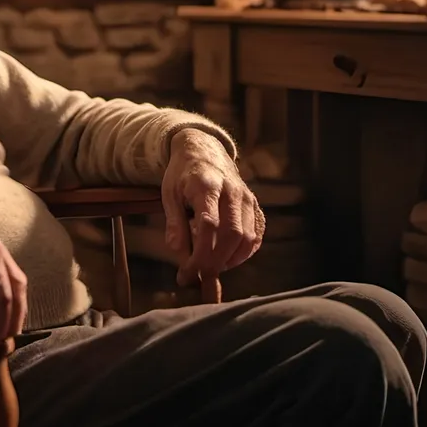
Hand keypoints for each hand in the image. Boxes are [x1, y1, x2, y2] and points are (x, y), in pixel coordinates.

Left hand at [161, 129, 264, 292]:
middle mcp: (232, 191)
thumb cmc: (182, 174)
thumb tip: (178, 253)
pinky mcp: (254, 204)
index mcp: (206, 185)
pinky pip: (257, 235)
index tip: (187, 272)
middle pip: (231, 235)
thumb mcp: (169, 193)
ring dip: (230, 260)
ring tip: (210, 268)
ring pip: (248, 238)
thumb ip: (174, 222)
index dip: (200, 254)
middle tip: (197, 276)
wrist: (203, 149)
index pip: (209, 225)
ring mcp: (246, 197)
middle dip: (215, 262)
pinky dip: (244, 253)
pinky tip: (227, 258)